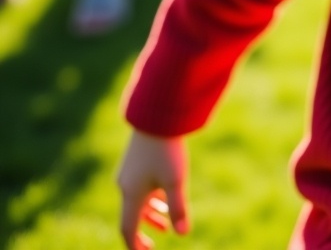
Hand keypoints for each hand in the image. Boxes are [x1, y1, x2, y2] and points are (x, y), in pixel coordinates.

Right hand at [118, 130, 189, 248]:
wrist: (157, 114)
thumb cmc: (167, 149)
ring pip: (136, 201)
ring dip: (150, 214)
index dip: (135, 245)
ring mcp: (129, 171)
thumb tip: (183, 233)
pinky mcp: (136, 159)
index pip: (127, 229)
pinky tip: (164, 196)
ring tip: (165, 223)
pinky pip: (140, 187)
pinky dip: (150, 198)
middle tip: (153, 244)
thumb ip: (178, 207)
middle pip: (130, 216)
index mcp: (131, 194)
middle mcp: (125, 185)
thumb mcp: (175, 180)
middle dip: (142, 231)